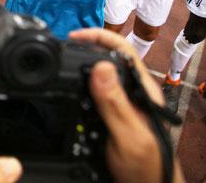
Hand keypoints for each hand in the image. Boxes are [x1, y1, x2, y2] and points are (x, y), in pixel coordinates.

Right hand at [69, 28, 182, 182]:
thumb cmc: (147, 168)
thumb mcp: (129, 135)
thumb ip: (116, 103)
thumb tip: (101, 67)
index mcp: (140, 90)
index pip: (122, 50)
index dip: (98, 37)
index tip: (73, 36)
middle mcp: (131, 92)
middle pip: (107, 58)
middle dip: (83, 48)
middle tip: (60, 48)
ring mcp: (120, 104)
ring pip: (97, 75)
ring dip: (78, 67)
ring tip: (58, 65)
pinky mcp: (109, 115)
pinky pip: (91, 93)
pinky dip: (75, 86)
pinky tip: (65, 90)